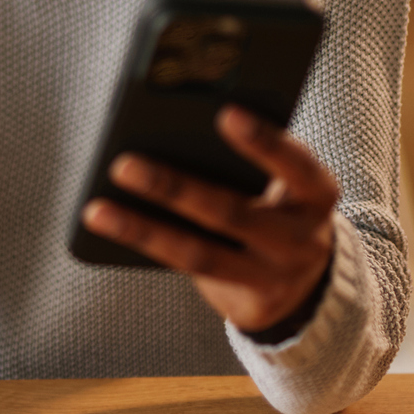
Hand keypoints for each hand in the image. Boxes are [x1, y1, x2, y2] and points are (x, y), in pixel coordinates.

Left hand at [81, 105, 338, 334]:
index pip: (296, 164)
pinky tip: (110, 225)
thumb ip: (250, 159)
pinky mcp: (245, 300)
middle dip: (174, 188)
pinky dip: (147, 245)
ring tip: (97, 209)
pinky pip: (188, 270)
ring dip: (143, 230)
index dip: (264, 142)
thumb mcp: (285, 182)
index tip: (226, 112)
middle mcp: (300, 238)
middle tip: (122, 163)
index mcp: (317, 193)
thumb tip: (173, 124)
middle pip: (232, 213)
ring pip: (199, 253)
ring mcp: (272, 274)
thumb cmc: (281, 206)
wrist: (308, 282)